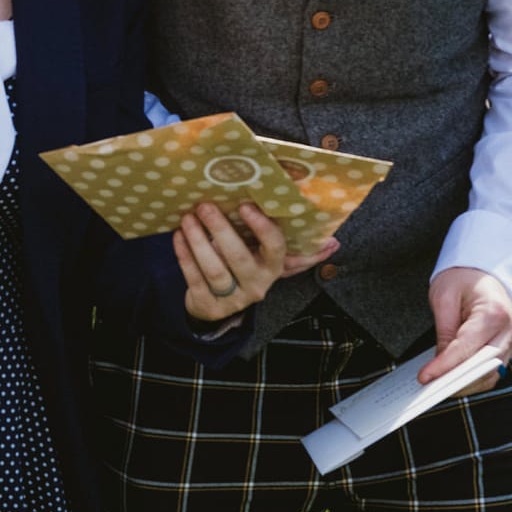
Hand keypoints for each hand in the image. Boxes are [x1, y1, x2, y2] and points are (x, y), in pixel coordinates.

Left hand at [174, 201, 337, 323]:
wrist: (220, 306)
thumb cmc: (247, 269)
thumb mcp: (272, 260)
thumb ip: (298, 250)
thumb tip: (333, 242)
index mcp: (273, 268)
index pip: (275, 248)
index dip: (262, 228)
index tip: (247, 205)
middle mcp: (256, 285)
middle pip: (239, 257)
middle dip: (221, 230)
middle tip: (205, 205)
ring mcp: (232, 298)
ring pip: (215, 270)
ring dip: (199, 242)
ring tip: (188, 217)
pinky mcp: (208, 305)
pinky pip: (194, 278)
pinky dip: (184, 255)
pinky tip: (177, 235)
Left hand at [417, 266, 511, 395]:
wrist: (481, 271)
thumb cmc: (462, 278)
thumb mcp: (444, 297)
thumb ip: (444, 331)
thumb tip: (439, 363)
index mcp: (494, 312)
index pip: (467, 347)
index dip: (445, 366)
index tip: (425, 377)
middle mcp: (508, 330)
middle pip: (483, 367)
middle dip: (456, 381)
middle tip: (430, 388)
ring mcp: (511, 340)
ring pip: (490, 375)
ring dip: (465, 384)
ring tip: (438, 387)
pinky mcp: (506, 347)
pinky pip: (491, 371)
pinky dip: (473, 380)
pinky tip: (452, 381)